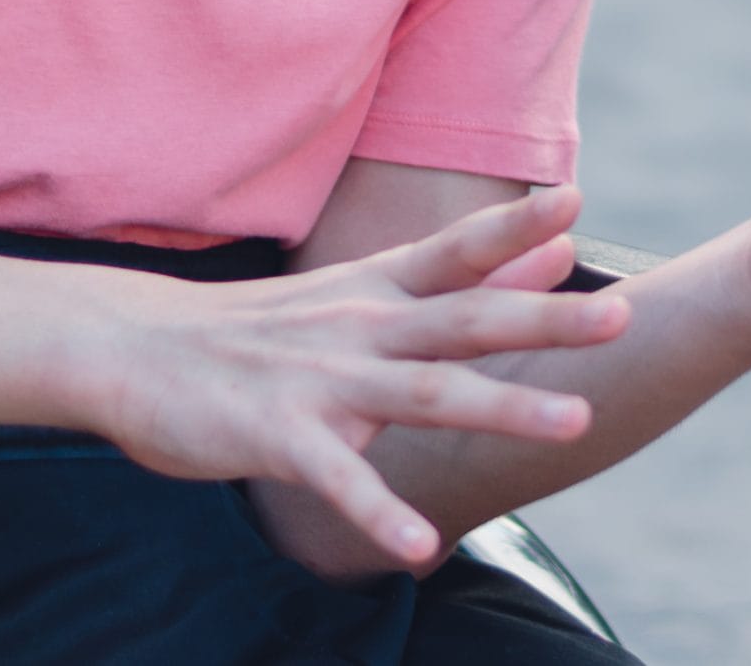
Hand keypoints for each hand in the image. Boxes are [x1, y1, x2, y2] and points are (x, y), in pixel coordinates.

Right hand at [77, 185, 627, 565]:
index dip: (515, 227)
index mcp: (372, 291)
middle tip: (621, 315)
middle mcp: (356, 326)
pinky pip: (338, 479)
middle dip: (546, 318)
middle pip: (464, 319)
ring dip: (503, 406)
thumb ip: (454, 277)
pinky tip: (417, 549)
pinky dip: (378, 512)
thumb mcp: (352, 292)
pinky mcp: (277, 435)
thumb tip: (551, 246)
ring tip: (575, 422)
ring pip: (424, 393)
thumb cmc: (251, 329)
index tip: (575, 202)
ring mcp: (318, 381)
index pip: (454, 252)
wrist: (129, 348)